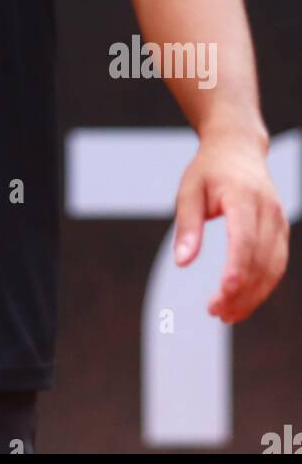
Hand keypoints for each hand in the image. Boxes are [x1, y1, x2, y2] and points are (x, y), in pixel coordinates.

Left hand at [173, 134, 288, 322]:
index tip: (223, 294)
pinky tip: (243, 301)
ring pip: (274, 268)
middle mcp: (267, 210)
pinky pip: (277, 264)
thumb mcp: (189, 190)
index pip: (244, 239)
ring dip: (253, 296)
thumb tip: (182, 263)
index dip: (236, 269)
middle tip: (216, 312)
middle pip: (261, 260)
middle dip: (241, 292)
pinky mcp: (281, 230)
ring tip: (227, 314)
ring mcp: (279, 220)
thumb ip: (187, 227)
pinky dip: (262, 286)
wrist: (238, 148)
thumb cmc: (209, 170)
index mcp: (243, 196)